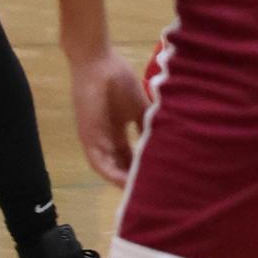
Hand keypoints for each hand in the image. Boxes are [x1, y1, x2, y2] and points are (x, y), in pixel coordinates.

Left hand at [69, 50, 149, 185]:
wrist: (98, 64)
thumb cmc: (117, 79)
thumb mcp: (140, 106)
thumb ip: (149, 124)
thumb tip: (169, 138)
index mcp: (118, 130)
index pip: (130, 155)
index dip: (142, 168)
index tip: (157, 178)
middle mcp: (106, 138)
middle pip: (120, 165)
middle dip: (133, 180)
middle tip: (150, 192)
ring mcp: (96, 139)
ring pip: (109, 168)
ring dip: (122, 181)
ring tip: (139, 194)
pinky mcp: (88, 137)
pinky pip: (98, 162)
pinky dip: (111, 174)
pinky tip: (124, 183)